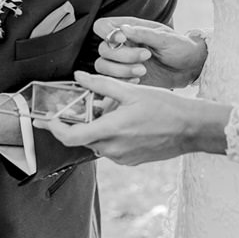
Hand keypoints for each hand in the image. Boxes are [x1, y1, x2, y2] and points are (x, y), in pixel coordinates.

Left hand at [34, 71, 228, 165]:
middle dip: (80, 121)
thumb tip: (79, 77)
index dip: (54, 129)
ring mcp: (122, 158)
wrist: (191, 129)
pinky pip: (111, 147)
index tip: (47, 118)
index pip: (71, 136)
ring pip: (98, 141)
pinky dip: (110, 134)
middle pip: (83, 137)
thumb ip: (102, 85)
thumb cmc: (164, 107)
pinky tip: (125, 120)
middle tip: (83, 104)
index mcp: (111, 130)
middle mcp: (113, 148)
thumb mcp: (132, 91)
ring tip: (113, 108)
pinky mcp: (130, 161)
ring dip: (98, 126)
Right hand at [93, 18, 206, 88]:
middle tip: (146, 57)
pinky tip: (138, 80)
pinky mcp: (125, 78)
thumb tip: (123, 29)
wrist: (190, 68)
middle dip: (123, 55)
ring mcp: (122, 63)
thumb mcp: (166, 38)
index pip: (102, 26)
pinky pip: (111, 81)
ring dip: (121, 70)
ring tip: (142, 71)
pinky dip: (122, 81)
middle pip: (103, 49)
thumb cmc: (180, 47)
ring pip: (103, 66)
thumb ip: (144, 34)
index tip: (123, 40)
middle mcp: (122, 45)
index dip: (108, 34)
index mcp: (129, 29)